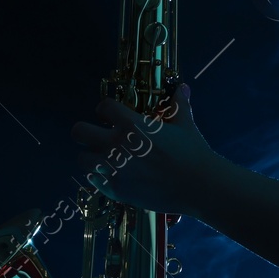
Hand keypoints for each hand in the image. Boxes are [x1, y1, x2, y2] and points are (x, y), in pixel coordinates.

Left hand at [70, 81, 217, 215]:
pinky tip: (113, 176)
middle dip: (86, 132)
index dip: (106, 110)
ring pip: (82, 159)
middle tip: (98, 137)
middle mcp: (116, 144)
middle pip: (79, 131)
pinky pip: (93, 181)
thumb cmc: (193, 153)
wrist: (199, 186)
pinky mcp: (115, 189)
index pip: (103, 107)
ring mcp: (113, 168)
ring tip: (104, 160)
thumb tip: (182, 88)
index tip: (112, 116)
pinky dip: (100, 178)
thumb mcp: (185, 125)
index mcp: (131, 124)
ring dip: (91, 157)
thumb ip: (178, 106)